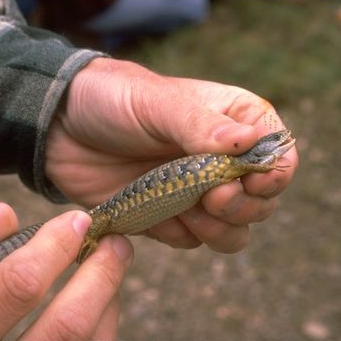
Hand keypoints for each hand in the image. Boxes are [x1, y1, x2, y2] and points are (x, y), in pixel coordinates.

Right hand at [0, 202, 132, 340]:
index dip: (56, 248)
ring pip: (90, 340)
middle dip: (100, 273)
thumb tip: (3, 213)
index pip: (20, 285)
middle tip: (115, 241)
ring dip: (108, 295)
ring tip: (110, 264)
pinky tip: (101, 296)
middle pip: (69, 323)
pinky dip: (105, 318)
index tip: (79, 221)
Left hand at [46, 57, 298, 252]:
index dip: (273, 174)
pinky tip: (159, 213)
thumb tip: (249, 144)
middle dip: (243, 205)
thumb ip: (199, 125)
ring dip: (220, 229)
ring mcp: (198, 192)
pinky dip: (184, 234)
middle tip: (211, 196)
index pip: (279, 154)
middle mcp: (223, 160)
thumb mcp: (156, 103)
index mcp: (233, 122)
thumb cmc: (112, 100)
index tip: (248, 180)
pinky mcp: (171, 216)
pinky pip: (194, 240)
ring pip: (235, 229)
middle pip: (263, 201)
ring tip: (189, 209)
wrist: (61, 128)